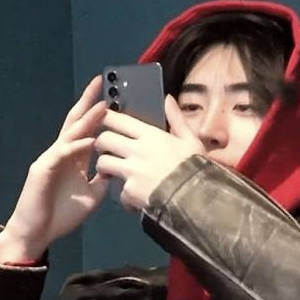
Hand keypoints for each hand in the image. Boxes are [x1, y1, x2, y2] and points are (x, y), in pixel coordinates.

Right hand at [0, 76, 109, 262]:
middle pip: (76, 123)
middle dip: (88, 103)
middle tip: (101, 83)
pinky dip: (76, 146)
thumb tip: (118, 166)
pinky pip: (61, 154)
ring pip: (70, 134)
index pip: (87, 130)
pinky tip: (90, 140)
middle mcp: (62, 154)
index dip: (97, 114)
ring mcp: (51, 159)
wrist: (39, 233)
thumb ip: (103, 179)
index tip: (112, 98)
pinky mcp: (42, 169)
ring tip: (102, 105)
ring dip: (86, 120)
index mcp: (74, 159)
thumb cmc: (62, 214)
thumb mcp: (93, 195)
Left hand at [94, 95, 204, 210]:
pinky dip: (125, 197)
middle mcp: (137, 150)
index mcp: (151, 135)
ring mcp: (132, 171)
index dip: (107, 118)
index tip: (105, 121)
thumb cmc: (195, 168)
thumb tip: (168, 99)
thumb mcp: (191, 140)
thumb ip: (177, 119)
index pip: (119, 120)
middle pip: (104, 139)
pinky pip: (118, 191)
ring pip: (103, 163)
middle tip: (107, 149)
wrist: (197, 197)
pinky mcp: (130, 191)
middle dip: (101, 143)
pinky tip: (133, 200)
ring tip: (113, 174)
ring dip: (106, 168)